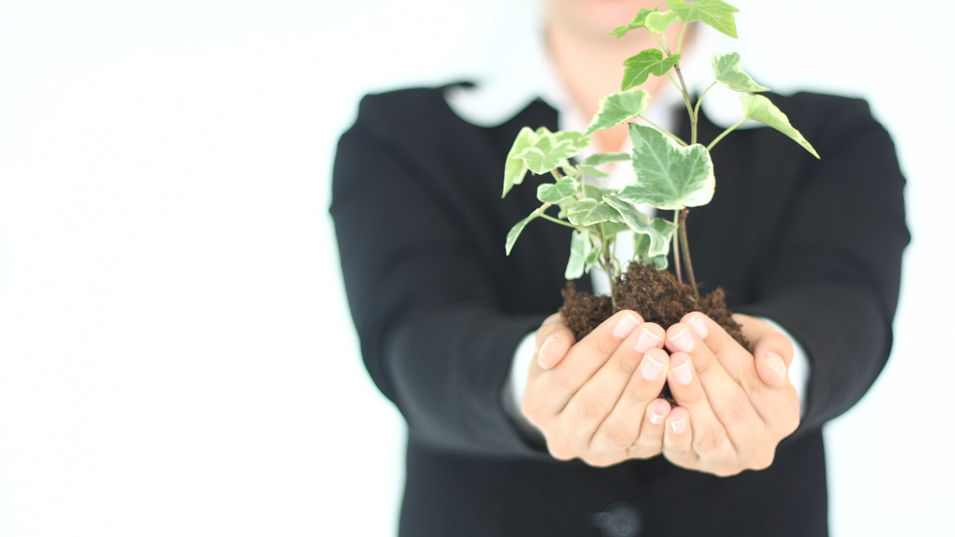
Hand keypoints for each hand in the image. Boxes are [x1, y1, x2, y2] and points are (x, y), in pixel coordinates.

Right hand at [520, 310, 670, 466]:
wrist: (583, 389)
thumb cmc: (570, 353)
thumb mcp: (554, 336)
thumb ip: (550, 337)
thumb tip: (552, 351)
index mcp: (537, 403)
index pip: (567, 375)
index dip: (599, 346)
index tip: (629, 318)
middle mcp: (560, 436)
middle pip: (593, 403)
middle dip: (625, 365)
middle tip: (653, 334)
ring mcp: (591, 452)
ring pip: (618, 428)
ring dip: (643, 392)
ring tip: (664, 358)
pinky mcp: (622, 458)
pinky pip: (643, 446)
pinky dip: (659, 423)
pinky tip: (673, 397)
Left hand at [659, 312, 799, 475]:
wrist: (720, 387)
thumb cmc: (742, 359)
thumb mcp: (763, 343)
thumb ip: (775, 349)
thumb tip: (772, 370)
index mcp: (784, 414)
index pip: (753, 378)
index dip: (722, 349)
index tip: (694, 321)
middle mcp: (761, 445)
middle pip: (731, 405)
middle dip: (701, 367)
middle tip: (674, 336)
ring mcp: (729, 460)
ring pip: (709, 431)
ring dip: (686, 394)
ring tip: (666, 362)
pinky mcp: (697, 464)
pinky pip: (684, 451)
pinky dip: (671, 430)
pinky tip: (657, 404)